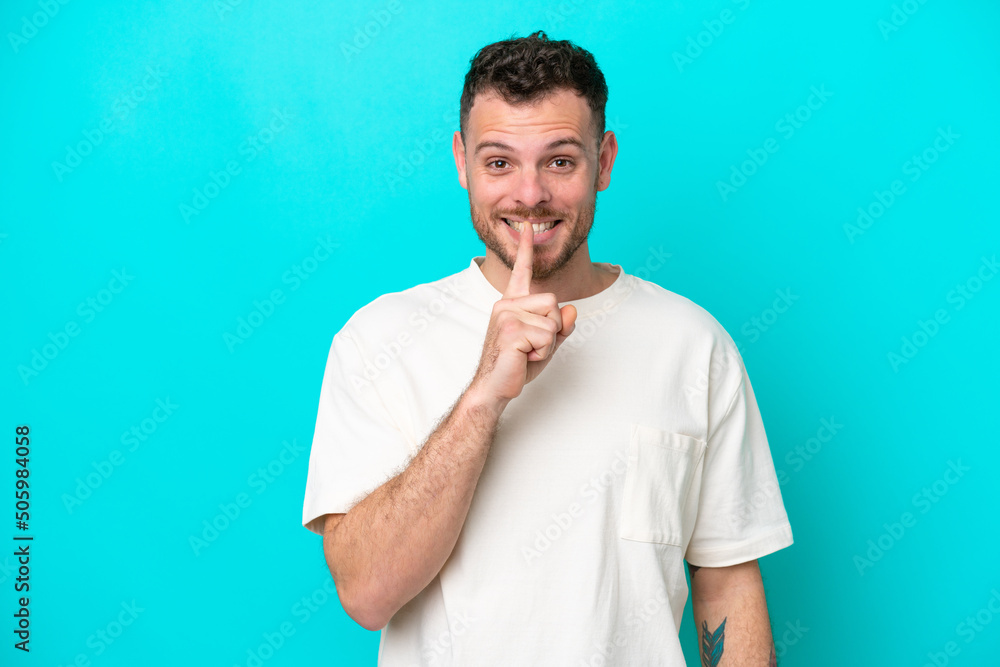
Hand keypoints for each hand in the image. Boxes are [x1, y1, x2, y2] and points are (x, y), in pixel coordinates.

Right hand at [469, 221, 576, 405]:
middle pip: (553, 302)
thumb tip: (572, 311)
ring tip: (527, 353)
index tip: (526, 226)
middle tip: (532, 347)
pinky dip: (542, 352)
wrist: (494, 387)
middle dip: (553, 329)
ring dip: (547, 344)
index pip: (522, 271)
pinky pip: (547, 335)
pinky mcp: (510, 329)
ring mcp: (506, 314)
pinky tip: (523, 358)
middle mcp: (507, 304)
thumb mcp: (545, 344)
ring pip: (552, 321)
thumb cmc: (517, 365)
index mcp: (512, 303)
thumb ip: (560, 327)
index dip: (525, 248)